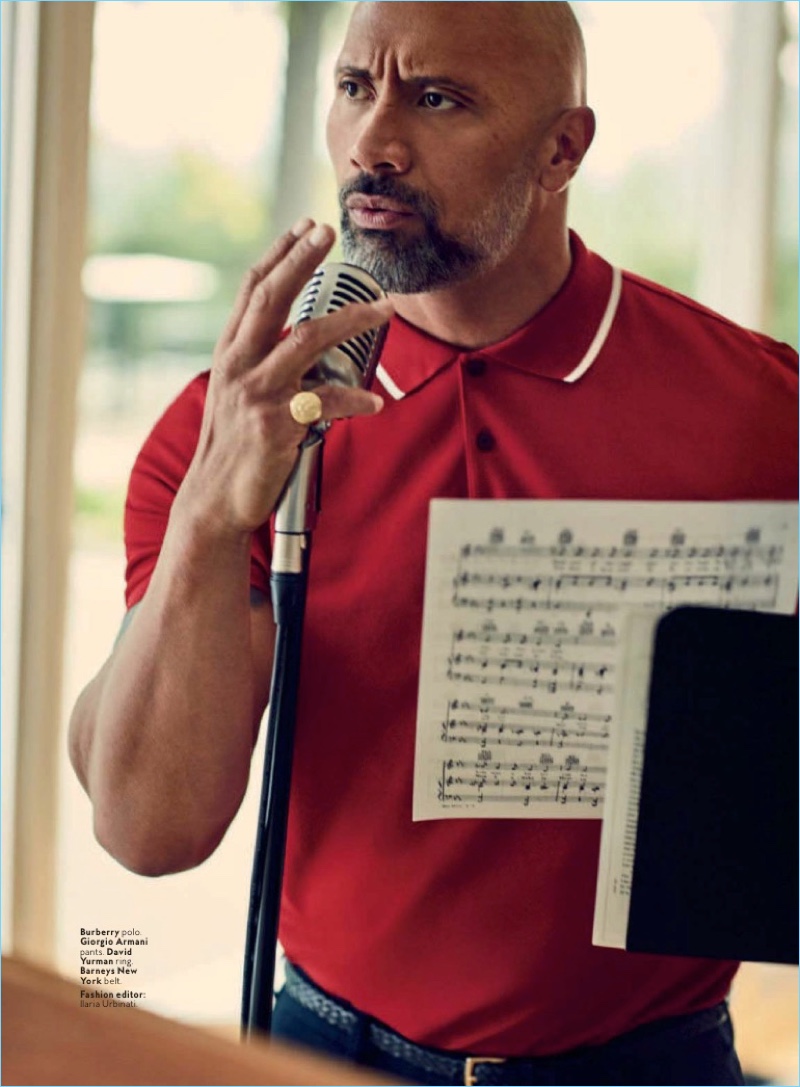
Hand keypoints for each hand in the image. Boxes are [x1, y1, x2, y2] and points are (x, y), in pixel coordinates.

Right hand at [180, 220, 392, 534]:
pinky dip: (355, 401)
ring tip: (383, 310)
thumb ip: (261, 363)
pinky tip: (374, 403)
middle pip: (272, 298)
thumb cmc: (235, 448)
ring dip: (350, 320)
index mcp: (230, 353)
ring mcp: (256, 393)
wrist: (214, 499)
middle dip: (301, 260)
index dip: (279, 255)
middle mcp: (238, 365)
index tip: (305, 227)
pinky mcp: (275, 424)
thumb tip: (300, 338)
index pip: (252, 291)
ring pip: (307, 338)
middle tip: (329, 232)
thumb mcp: (238, 395)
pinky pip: (325, 401)